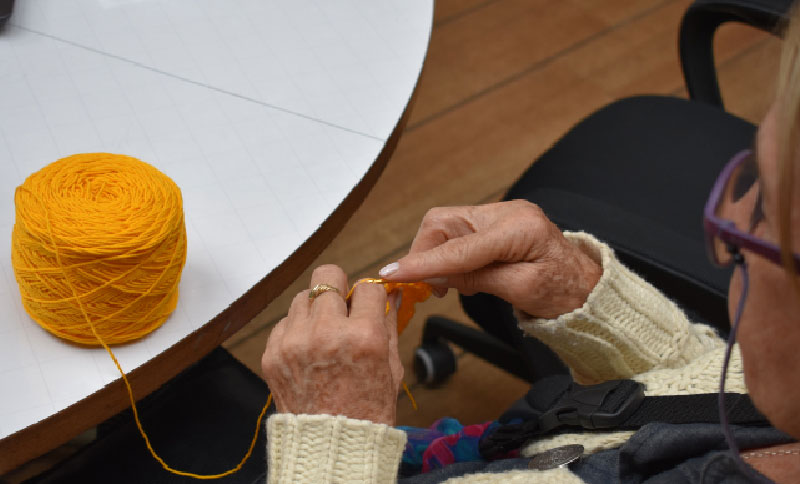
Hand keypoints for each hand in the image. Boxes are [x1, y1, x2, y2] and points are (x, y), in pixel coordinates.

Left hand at [261, 265, 402, 424]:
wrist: (330, 446)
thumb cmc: (367, 412)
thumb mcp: (390, 367)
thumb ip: (389, 324)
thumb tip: (393, 294)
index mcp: (363, 337)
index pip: (367, 287)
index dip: (370, 295)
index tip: (368, 304)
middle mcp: (326, 333)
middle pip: (327, 276)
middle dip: (339, 287)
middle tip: (343, 305)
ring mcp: (294, 342)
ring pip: (303, 296)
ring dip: (316, 308)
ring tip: (324, 332)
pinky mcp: (272, 354)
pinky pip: (284, 322)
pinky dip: (297, 330)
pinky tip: (308, 350)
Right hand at [379, 200, 601, 318]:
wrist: (588, 287)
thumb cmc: (565, 291)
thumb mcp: (520, 292)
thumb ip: (475, 279)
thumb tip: (435, 278)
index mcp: (518, 227)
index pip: (458, 247)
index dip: (422, 263)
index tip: (393, 273)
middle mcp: (508, 213)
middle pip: (443, 223)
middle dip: (425, 254)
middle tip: (425, 286)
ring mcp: (501, 215)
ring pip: (446, 227)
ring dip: (436, 256)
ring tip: (447, 286)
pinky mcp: (496, 223)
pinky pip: (458, 233)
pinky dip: (449, 255)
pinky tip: (459, 276)